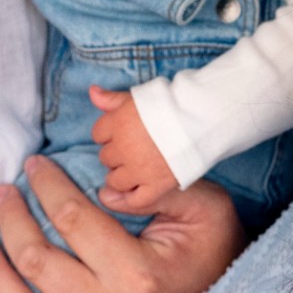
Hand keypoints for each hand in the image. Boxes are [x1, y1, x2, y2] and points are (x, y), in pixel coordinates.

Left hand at [0, 155, 245, 292]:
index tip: (33, 166)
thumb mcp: (205, 208)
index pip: (71, 220)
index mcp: (137, 275)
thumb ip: (159, 186)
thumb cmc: (212, 255)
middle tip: (3, 194)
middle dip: (11, 220)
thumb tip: (104, 187)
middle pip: (38, 263)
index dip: (45, 186)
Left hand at [89, 86, 179, 209]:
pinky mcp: (156, 186)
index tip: (122, 132)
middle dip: (116, 154)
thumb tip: (92, 91)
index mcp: (118, 123)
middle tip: (132, 150)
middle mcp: (124, 148)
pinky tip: (137, 189)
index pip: (98, 133)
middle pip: (106, 157)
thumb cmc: (170, 105)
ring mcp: (139, 170)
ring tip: (134, 169)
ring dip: (120, 176)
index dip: (109, 133)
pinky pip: (135, 200)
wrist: (200, 119)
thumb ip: (111, 98)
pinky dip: (132, 198)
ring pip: (115, 180)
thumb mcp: (137, 97)